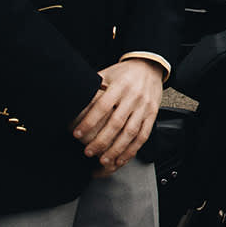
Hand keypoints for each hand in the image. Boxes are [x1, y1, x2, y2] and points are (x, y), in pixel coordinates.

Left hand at [70, 59, 163, 174]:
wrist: (150, 66)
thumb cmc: (124, 73)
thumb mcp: (107, 74)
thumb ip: (93, 86)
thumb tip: (73, 99)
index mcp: (120, 86)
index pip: (102, 106)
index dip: (89, 121)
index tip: (77, 134)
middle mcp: (133, 97)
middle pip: (117, 123)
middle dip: (101, 140)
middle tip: (88, 152)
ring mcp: (144, 107)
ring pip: (131, 132)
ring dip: (117, 149)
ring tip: (104, 160)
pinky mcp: (152, 114)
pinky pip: (143, 135)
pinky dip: (132, 149)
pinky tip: (121, 158)